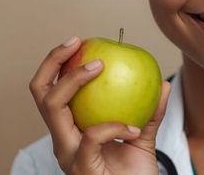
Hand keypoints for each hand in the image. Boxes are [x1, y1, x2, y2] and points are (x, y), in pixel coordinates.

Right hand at [29, 36, 170, 174]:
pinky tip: (133, 128)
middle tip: (77, 43)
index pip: (50, 89)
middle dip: (53, 62)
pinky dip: (114, 126)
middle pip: (40, 92)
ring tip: (101, 67)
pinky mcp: (79, 168)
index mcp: (71, 129)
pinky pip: (91, 136)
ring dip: (74, 80)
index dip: (57, 63)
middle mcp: (62, 139)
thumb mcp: (142, 139)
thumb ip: (150, 113)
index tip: (79, 41)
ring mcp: (67, 154)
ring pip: (53, 108)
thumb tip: (163, 84)